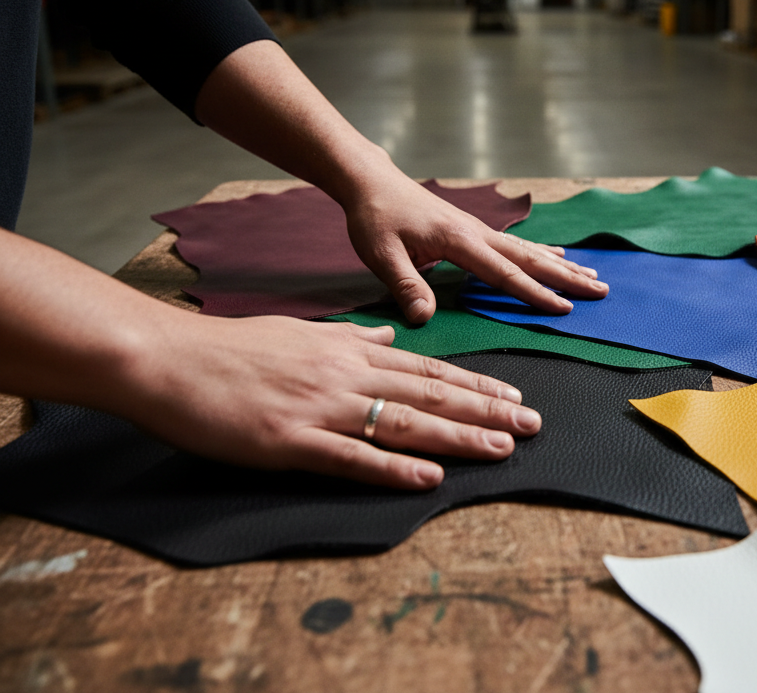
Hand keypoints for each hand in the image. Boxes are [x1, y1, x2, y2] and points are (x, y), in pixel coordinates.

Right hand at [122, 313, 539, 488]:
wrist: (171, 360)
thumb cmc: (233, 348)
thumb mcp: (301, 331)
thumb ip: (350, 336)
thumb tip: (388, 336)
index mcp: (349, 352)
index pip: (428, 369)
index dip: (476, 386)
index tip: (514, 397)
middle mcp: (345, 376)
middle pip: (430, 394)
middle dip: (486, 411)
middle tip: (533, 425)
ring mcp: (320, 409)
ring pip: (404, 422)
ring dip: (458, 436)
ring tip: (502, 448)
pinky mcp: (290, 442)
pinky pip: (350, 457)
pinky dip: (392, 468)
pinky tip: (428, 477)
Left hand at [342, 168, 607, 323]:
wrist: (372, 182)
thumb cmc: (375, 217)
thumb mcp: (381, 254)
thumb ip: (406, 285)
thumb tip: (425, 318)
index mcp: (460, 242)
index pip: (505, 274)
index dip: (535, 293)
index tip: (564, 309)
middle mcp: (478, 233)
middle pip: (531, 259)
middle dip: (567, 278)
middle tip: (601, 291)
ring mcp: (479, 229)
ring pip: (530, 250)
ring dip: (563, 265)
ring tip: (593, 277)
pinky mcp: (474, 229)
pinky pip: (518, 244)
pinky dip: (544, 252)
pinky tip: (560, 256)